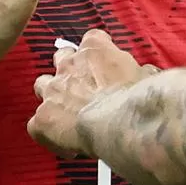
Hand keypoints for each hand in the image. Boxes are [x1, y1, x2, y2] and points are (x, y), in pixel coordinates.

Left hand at [29, 29, 148, 156]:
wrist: (120, 124)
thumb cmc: (138, 100)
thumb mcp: (148, 77)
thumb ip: (141, 73)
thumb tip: (147, 75)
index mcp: (96, 49)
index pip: (93, 39)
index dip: (98, 52)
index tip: (105, 62)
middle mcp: (69, 65)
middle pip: (61, 58)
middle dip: (69, 69)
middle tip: (82, 86)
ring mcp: (52, 91)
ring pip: (42, 85)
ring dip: (52, 96)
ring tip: (66, 113)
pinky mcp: (43, 118)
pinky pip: (37, 125)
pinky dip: (49, 134)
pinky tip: (65, 145)